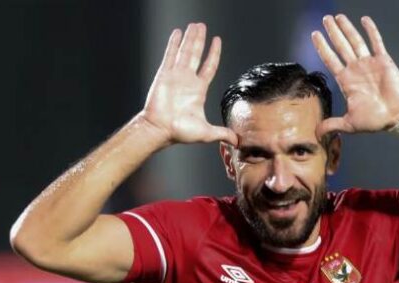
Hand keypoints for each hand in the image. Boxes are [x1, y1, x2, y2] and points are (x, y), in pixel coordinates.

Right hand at [139, 23, 236, 145]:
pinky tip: (177, 33)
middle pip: (196, 54)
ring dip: (190, 38)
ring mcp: (176, 76)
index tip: (217, 41)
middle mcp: (187, 80)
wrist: (160, 129)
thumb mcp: (206, 132)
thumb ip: (222, 133)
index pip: (209, 66)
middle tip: (202, 26)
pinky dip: (173, 44)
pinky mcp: (164, 74)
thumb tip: (237, 141)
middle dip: (199, 40)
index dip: (213, 54)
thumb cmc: (180, 131)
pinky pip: (170, 55)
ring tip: (194, 25)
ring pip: (185, 51)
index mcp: (198, 90)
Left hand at [311, 14, 398, 138]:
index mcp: (346, 81)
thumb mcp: (349, 124)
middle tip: (325, 19)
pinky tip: (364, 20)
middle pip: (341, 46)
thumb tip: (317, 135)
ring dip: (347, 28)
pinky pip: (376, 42)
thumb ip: (332, 125)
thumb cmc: (375, 121)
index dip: (322, 47)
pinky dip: (371, 31)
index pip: (330, 60)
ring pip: (355, 41)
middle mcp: (355, 69)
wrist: (396, 117)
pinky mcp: (383, 61)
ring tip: (338, 16)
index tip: (314, 35)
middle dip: (333, 32)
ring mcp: (369, 64)